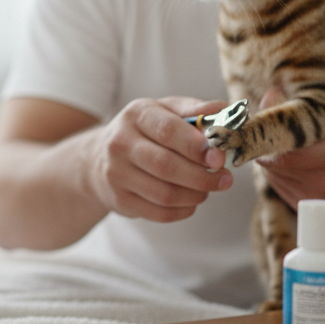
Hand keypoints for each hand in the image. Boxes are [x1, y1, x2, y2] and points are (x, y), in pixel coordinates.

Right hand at [84, 97, 233, 222]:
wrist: (99, 159)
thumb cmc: (144, 132)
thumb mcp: (164, 111)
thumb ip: (194, 111)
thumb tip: (224, 111)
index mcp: (136, 115)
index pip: (167, 130)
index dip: (196, 146)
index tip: (219, 157)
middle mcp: (120, 143)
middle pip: (166, 166)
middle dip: (202, 176)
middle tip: (225, 179)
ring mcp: (116, 174)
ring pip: (165, 194)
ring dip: (196, 195)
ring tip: (208, 188)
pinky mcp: (120, 200)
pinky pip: (160, 213)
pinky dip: (184, 210)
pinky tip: (191, 200)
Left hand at [257, 58, 324, 219]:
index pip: (287, 149)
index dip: (271, 125)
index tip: (273, 99)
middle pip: (273, 161)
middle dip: (266, 134)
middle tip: (271, 110)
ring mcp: (316, 199)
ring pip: (271, 173)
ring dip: (269, 150)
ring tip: (280, 128)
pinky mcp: (308, 207)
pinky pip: (277, 185)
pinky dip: (275, 167)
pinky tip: (287, 149)